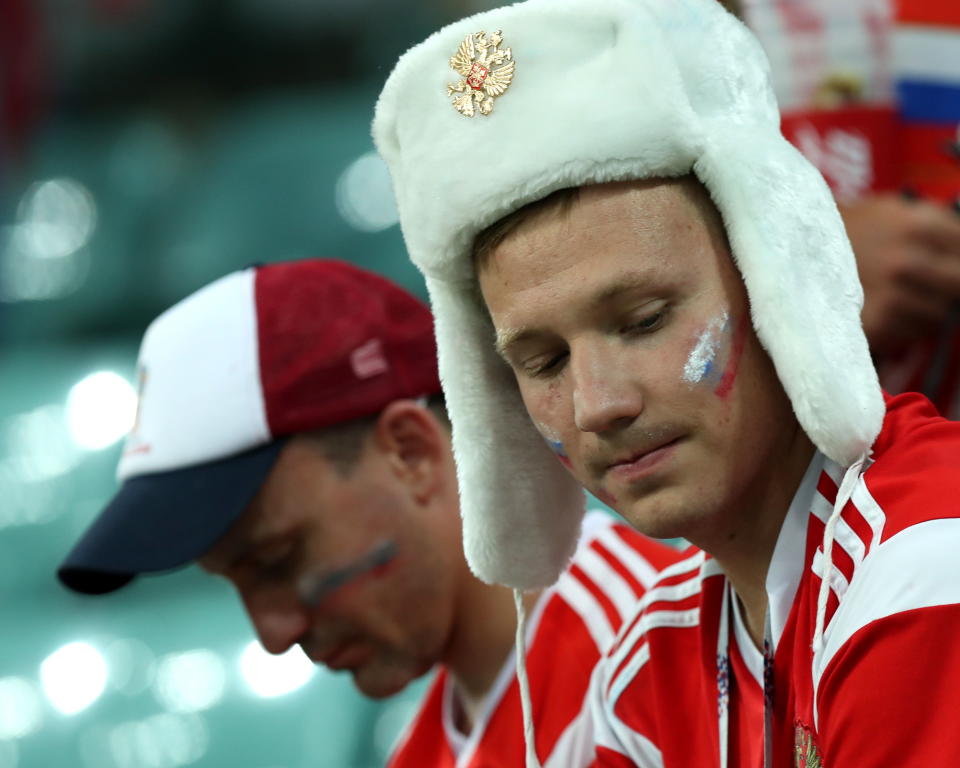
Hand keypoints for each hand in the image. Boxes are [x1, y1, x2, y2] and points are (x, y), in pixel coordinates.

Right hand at [839, 194, 959, 357]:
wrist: (784, 256)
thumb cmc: (842, 230)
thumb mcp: (890, 209)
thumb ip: (935, 222)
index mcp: (918, 225)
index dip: (958, 256)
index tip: (946, 262)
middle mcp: (908, 262)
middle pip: (959, 286)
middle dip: (949, 286)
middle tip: (929, 285)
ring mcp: (891, 298)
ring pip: (936, 315)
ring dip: (923, 309)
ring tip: (895, 297)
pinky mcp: (875, 327)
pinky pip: (910, 335)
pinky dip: (901, 327)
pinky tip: (880, 312)